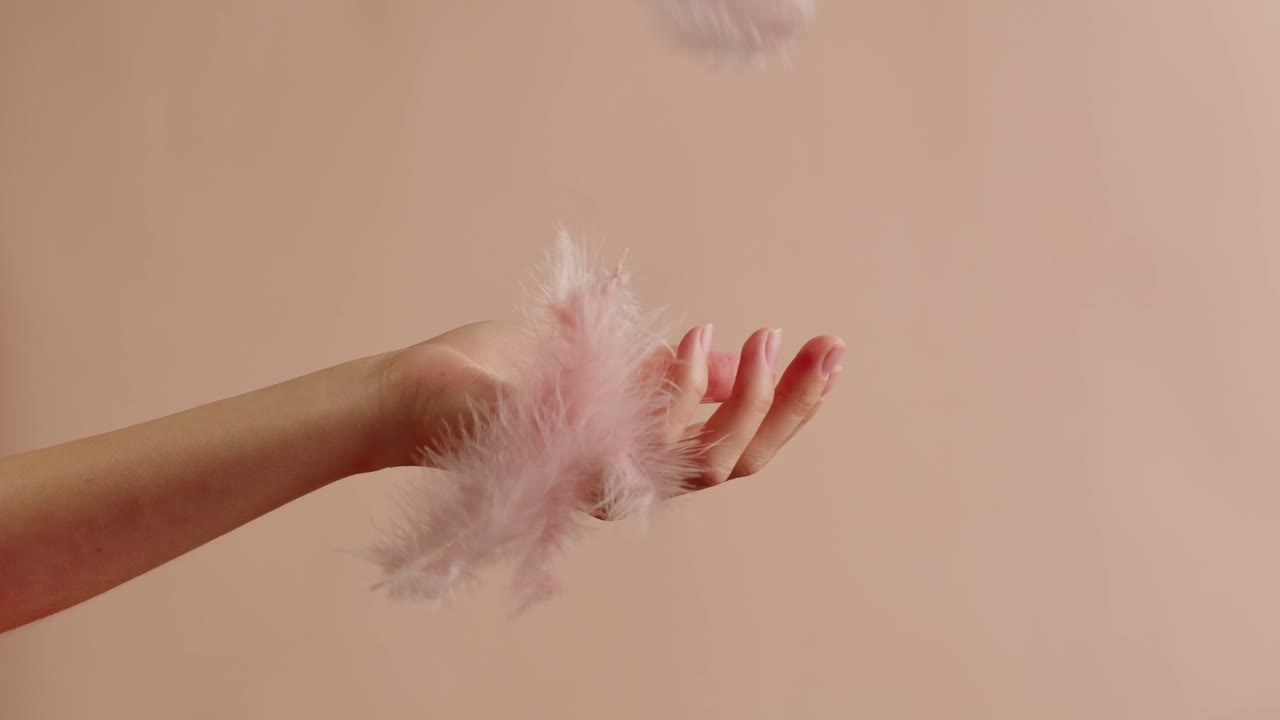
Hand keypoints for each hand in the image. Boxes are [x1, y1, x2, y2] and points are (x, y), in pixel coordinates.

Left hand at [374, 321, 844, 497]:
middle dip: (793, 408)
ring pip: (708, 466)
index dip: (788, 406)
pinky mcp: (573, 466)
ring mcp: (604, 477)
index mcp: (641, 454)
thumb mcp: (599, 363)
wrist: (409, 394)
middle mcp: (631, 476)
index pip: (736, 445)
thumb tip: (727, 360)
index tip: (822, 348)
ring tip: (764, 338)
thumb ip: (661, 374)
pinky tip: (691, 341)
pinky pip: (646, 446)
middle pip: (739, 463)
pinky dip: (677, 394)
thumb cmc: (498, 377)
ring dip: (750, 404)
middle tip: (829, 348)